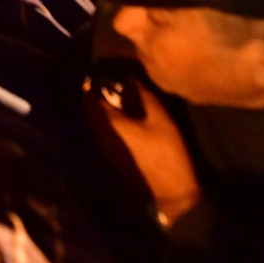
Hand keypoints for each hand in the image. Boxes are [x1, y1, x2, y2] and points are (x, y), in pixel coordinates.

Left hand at [93, 83, 201, 224]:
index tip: (105, 67)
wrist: (172, 195)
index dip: (95, 80)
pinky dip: (111, 120)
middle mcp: (100, 135)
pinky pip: (106, 132)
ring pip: (98, 121)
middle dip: (99, 92)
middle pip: (91, 108)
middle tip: (115, 78)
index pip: (90, 96)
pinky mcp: (114, 157)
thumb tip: (131, 77)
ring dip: (105, 107)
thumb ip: (144, 95)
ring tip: (122, 93)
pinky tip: (127, 114)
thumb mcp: (160, 119)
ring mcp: (106, 149)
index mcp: (108, 123)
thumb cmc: (167, 153)